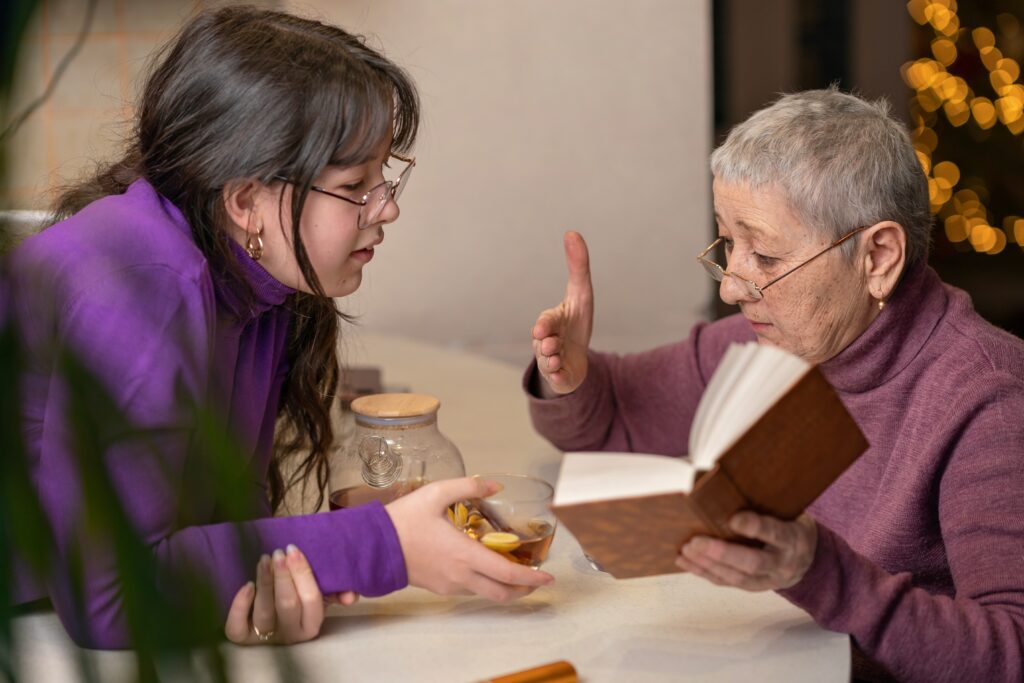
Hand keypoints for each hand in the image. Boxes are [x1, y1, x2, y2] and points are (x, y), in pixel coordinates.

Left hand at [225, 545, 357, 644]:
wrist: (274, 612)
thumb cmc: (300, 596)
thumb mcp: (322, 595)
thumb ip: (338, 591)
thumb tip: (350, 595)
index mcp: (311, 624)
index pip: (311, 599)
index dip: (303, 573)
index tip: (294, 549)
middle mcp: (290, 634)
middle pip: (287, 604)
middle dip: (283, 576)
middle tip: (278, 553)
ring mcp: (265, 637)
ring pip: (264, 612)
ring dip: (264, 583)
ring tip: (264, 559)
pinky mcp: (244, 637)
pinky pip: (237, 628)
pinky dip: (240, 607)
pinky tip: (246, 586)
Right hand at [386, 477, 554, 600]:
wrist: (373, 546)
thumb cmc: (404, 520)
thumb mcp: (436, 493)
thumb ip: (468, 486)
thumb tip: (495, 485)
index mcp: (465, 555)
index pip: (509, 574)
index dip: (532, 577)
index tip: (548, 575)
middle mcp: (462, 576)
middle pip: (503, 593)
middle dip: (525, 588)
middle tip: (537, 577)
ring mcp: (450, 585)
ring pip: (487, 594)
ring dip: (505, 586)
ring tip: (514, 570)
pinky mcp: (439, 588)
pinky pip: (470, 590)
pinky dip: (486, 584)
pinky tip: (485, 568)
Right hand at [531, 231, 593, 394]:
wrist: (576, 358)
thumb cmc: (576, 323)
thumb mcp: (581, 294)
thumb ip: (577, 266)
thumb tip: (571, 232)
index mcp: (550, 322)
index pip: (545, 322)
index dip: (545, 324)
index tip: (543, 328)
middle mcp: (546, 342)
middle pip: (543, 343)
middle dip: (546, 343)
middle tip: (550, 344)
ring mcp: (551, 361)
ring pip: (548, 362)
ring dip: (551, 360)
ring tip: (556, 357)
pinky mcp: (560, 377)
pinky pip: (557, 379)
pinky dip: (559, 377)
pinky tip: (561, 373)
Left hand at [675, 512, 817, 590]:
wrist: (808, 559)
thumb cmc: (789, 524)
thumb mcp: (788, 511)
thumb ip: (764, 502)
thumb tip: (722, 478)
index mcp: (794, 539)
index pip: (776, 533)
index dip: (755, 527)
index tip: (733, 518)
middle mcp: (783, 563)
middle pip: (752, 563)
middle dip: (722, 553)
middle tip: (696, 541)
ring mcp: (768, 579)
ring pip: (736, 577)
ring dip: (707, 563)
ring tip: (686, 549)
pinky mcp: (753, 587)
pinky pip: (726, 582)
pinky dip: (703, 571)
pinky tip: (684, 560)